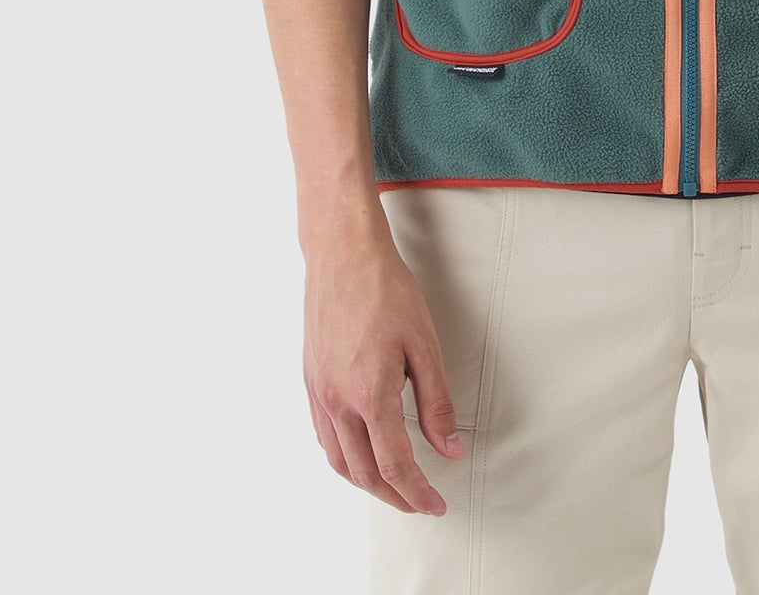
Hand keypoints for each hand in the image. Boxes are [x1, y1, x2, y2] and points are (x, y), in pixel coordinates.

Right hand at [302, 228, 464, 514]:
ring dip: (367, 483)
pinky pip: (324, 437)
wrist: (343, 254)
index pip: (395, 464)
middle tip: (420, 502)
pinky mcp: (309, 381)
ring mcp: (318, 393)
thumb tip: (450, 448)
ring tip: (394, 486)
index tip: (435, 504)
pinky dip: (344, 458)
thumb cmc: (386, 290)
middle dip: (394, 496)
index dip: (417, 492)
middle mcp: (337, 400)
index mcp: (370, 392)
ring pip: (339, 461)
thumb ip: (437, 402)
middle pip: (364, 472)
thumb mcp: (425, 344)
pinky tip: (361, 454)